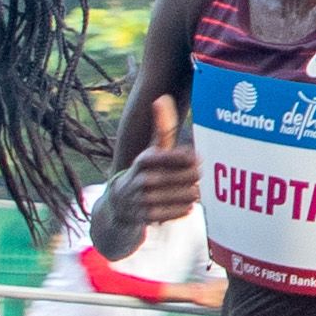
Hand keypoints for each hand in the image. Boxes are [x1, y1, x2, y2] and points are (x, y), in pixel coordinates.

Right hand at [95, 96, 194, 251]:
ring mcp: (143, 200)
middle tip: (197, 176)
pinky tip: (185, 203)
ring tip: (192, 190)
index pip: (177, 156)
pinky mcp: (147, 217)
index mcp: (144, 159)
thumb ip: (161, 126)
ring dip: (193, 194)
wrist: (118, 206)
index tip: (196, 158)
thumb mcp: (150, 150)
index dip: (191, 158)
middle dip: (195, 177)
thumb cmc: (144, 172)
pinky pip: (179, 212)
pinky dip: (186, 208)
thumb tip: (161, 97)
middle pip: (187, 177)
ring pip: (186, 195)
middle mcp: (142, 179)